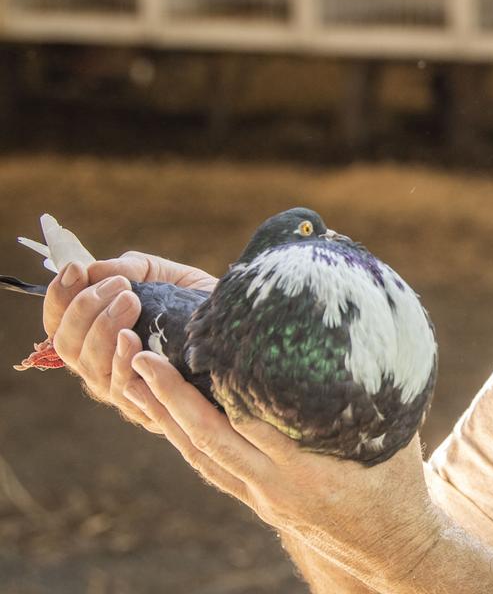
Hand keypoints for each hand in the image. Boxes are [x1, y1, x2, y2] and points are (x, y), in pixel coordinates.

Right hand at [42, 253, 217, 430]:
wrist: (247, 335)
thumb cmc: (201, 309)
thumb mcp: (169, 277)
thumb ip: (134, 268)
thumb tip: (95, 268)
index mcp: (99, 336)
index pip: (59, 323)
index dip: (58, 296)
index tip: (76, 268)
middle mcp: (104, 366)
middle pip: (67, 347)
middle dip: (85, 311)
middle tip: (120, 287)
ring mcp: (125, 391)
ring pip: (91, 368)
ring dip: (103, 330)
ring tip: (130, 300)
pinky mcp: (151, 411)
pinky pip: (125, 391)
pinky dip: (123, 362)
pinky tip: (133, 339)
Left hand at [124, 351, 439, 587]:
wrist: (393, 546)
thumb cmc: (399, 482)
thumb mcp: (395, 433)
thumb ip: (374, 391)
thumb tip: (370, 335)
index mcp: (309, 467)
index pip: (250, 420)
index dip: (217, 384)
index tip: (195, 344)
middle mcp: (276, 485)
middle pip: (209, 439)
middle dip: (169, 397)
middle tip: (140, 356)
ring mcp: (262, 497)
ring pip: (201, 457)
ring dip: (163, 419)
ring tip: (133, 380)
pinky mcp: (259, 503)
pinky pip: (213, 469)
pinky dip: (187, 439)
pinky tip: (167, 417)